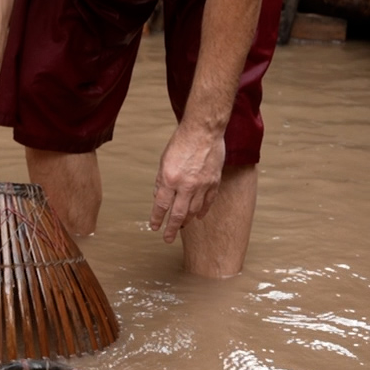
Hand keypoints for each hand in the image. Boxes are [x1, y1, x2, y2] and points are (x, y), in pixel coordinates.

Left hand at [149, 125, 226, 243]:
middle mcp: (186, 185)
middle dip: (172, 228)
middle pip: (178, 214)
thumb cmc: (181, 142)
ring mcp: (202, 185)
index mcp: (170, 178)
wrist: (204, 131)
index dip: (157, 218)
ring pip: (194, 211)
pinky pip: (208, 202)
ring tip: (181, 227)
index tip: (155, 227)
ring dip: (186, 221)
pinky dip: (202, 211)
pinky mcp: (214, 182)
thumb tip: (158, 197)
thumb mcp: (164, 160)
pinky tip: (197, 216)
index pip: (161, 205)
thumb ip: (161, 181)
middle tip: (167, 238)